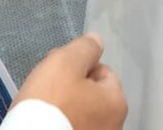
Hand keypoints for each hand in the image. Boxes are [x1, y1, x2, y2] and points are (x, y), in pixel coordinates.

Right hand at [12, 33, 126, 129]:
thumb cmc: (52, 101)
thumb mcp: (65, 63)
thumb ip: (84, 48)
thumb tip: (97, 41)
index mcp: (117, 102)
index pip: (102, 71)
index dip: (78, 65)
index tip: (58, 70)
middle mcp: (115, 125)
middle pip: (92, 93)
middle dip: (72, 86)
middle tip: (49, 87)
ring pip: (82, 111)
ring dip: (67, 105)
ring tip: (45, 106)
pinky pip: (74, 126)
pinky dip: (63, 122)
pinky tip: (47, 120)